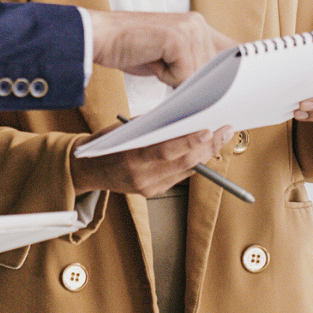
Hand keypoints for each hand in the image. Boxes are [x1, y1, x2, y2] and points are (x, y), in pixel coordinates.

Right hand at [72, 125, 234, 196]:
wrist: (88, 170)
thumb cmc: (104, 145)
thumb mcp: (124, 130)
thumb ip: (151, 126)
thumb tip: (182, 119)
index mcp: (131, 158)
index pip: (167, 151)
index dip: (190, 142)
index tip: (209, 129)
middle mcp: (142, 177)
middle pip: (184, 163)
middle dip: (208, 146)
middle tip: (225, 131)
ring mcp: (149, 188)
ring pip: (186, 171)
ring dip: (205, 154)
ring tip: (219, 138)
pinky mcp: (153, 192)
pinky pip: (179, 177)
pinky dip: (192, 163)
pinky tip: (200, 151)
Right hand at [88, 10, 232, 86]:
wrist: (100, 36)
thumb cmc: (130, 49)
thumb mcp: (169, 56)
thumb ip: (193, 62)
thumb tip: (217, 86)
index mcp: (198, 24)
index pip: (232, 51)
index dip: (233, 72)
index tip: (236, 88)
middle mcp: (197, 23)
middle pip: (215, 71)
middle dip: (195, 80)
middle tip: (168, 70)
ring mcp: (188, 29)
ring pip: (199, 76)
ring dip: (176, 79)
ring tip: (155, 61)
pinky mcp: (176, 38)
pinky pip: (184, 75)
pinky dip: (166, 77)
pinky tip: (151, 61)